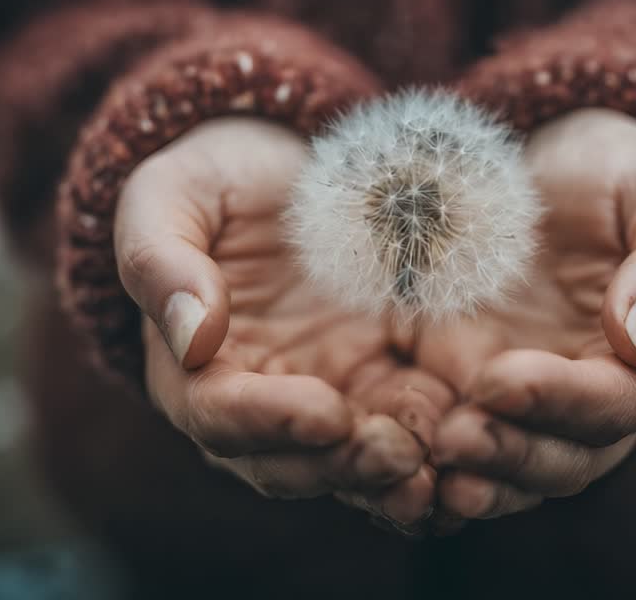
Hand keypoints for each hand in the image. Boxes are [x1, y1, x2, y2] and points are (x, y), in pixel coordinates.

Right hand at [116, 117, 454, 527]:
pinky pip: (409, 430)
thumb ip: (160, 260)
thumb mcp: (172, 194)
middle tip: (397, 457)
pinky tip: (476, 445)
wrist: (290, 157)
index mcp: (193, 368)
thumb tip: (192, 336)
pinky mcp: (387, 379)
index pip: (219, 416)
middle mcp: (259, 400)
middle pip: (289, 461)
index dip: (268, 423)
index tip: (326, 414)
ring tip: (440, 474)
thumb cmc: (217, 175)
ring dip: (393, 479)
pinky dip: (437, 450)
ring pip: (352, 463)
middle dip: (342, 468)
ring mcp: (327, 396)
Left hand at [421, 108, 635, 519]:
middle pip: (562, 459)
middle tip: (452, 438)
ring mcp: (518, 400)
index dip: (561, 402)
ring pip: (509, 471)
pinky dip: (430, 469)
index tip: (499, 380)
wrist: (537, 159)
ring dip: (472, 477)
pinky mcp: (458, 390)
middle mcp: (583, 397)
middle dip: (509, 456)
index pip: (615, 406)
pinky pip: (453, 450)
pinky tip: (395, 465)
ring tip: (425, 460)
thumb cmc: (613, 171)